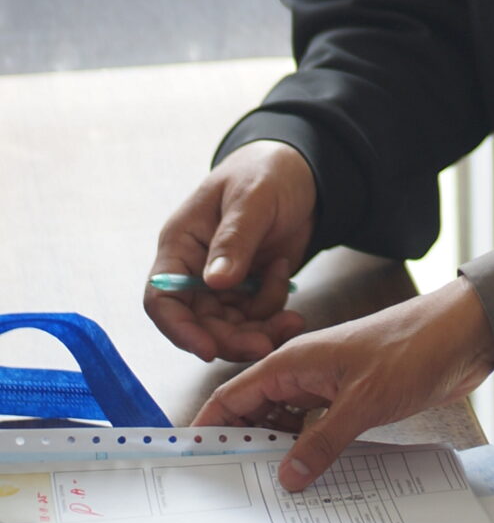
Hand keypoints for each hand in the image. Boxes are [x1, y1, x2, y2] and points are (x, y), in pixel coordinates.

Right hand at [145, 141, 317, 362]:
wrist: (303, 174)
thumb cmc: (267, 172)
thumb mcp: (253, 198)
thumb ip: (234, 239)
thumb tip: (214, 281)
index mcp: (181, 244)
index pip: (162, 297)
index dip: (179, 329)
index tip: (208, 349)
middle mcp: (195, 269)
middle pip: (199, 323)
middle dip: (231, 339)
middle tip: (266, 344)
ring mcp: (222, 283)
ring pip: (229, 328)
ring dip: (259, 331)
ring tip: (291, 319)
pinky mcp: (248, 290)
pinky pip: (255, 319)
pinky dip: (273, 316)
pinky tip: (289, 286)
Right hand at [194, 279, 493, 488]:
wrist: (465, 333)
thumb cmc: (414, 348)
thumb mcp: (364, 401)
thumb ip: (322, 440)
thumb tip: (286, 477)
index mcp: (294, 361)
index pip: (233, 395)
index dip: (209, 427)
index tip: (192, 461)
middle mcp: (304, 373)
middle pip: (255, 413)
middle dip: (241, 447)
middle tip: (231, 492)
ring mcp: (329, 386)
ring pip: (286, 424)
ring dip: (277, 453)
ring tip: (265, 494)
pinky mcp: (353, 399)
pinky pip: (317, 429)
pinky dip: (308, 450)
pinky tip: (308, 477)